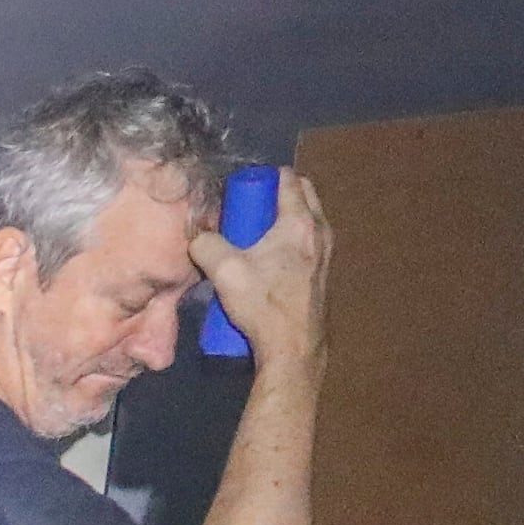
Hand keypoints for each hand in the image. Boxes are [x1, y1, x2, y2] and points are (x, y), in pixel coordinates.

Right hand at [194, 167, 331, 365]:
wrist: (291, 347)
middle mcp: (319, 231)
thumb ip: (205, 245)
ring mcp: (325, 252)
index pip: (287, 180)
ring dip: (287, 217)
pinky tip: (273, 257)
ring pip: (309, 218)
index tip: (245, 187)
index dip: (264, 178)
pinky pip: (309, 240)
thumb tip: (198, 237)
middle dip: (279, 192)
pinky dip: (294, 238)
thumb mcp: (224, 270)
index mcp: (299, 223)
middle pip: (304, 194)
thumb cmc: (263, 304)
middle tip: (252, 206)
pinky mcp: (322, 273)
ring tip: (260, 232)